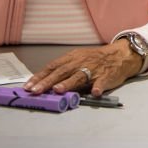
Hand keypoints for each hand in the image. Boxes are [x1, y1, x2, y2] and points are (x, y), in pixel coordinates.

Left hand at [24, 40, 142, 96]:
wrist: (119, 55)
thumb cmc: (95, 60)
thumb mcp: (77, 60)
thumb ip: (63, 71)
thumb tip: (43, 83)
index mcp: (72, 58)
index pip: (52, 67)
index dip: (40, 77)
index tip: (28, 87)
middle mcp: (80, 63)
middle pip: (62, 72)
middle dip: (48, 82)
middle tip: (36, 91)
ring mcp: (93, 69)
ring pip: (79, 76)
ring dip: (68, 83)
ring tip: (58, 90)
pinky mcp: (106, 76)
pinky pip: (102, 82)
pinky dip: (98, 87)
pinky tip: (95, 92)